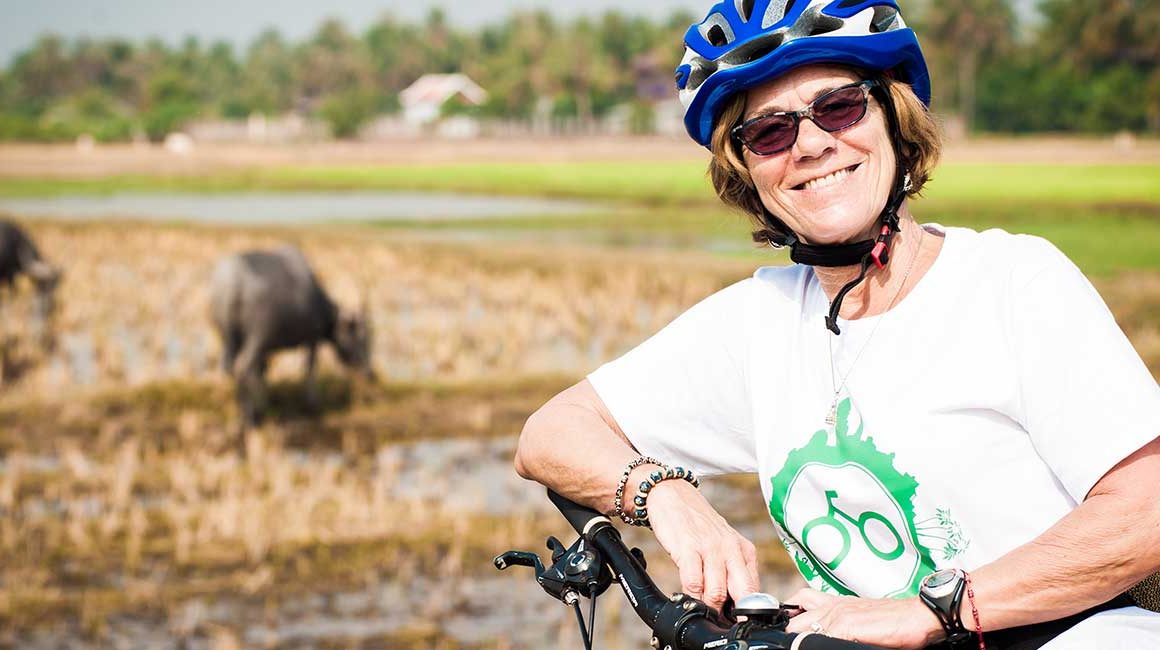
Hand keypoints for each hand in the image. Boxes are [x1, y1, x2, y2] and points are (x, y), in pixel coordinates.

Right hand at [644, 477, 758, 611]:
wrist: (673, 495)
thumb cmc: (698, 525)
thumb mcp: (724, 545)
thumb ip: (732, 571)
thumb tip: (735, 605)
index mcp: (744, 550)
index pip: (755, 590)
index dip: (748, 610)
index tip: (739, 621)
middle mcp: (731, 549)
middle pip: (742, 593)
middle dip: (734, 613)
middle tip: (722, 621)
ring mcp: (710, 548)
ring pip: (717, 592)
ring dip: (709, 607)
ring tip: (702, 608)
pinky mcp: (688, 548)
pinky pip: (694, 582)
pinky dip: (691, 595)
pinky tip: (688, 595)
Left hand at [784, 588, 943, 648]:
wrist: (918, 615)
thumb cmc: (896, 619)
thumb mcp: (861, 617)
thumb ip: (842, 623)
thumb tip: (829, 636)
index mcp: (835, 603)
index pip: (800, 601)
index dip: (790, 617)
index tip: (787, 629)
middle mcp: (833, 606)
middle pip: (795, 618)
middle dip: (791, 632)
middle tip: (791, 644)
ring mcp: (838, 615)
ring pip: (802, 628)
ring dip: (800, 639)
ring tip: (801, 646)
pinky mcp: (846, 626)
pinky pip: (822, 637)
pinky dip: (817, 644)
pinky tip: (818, 648)